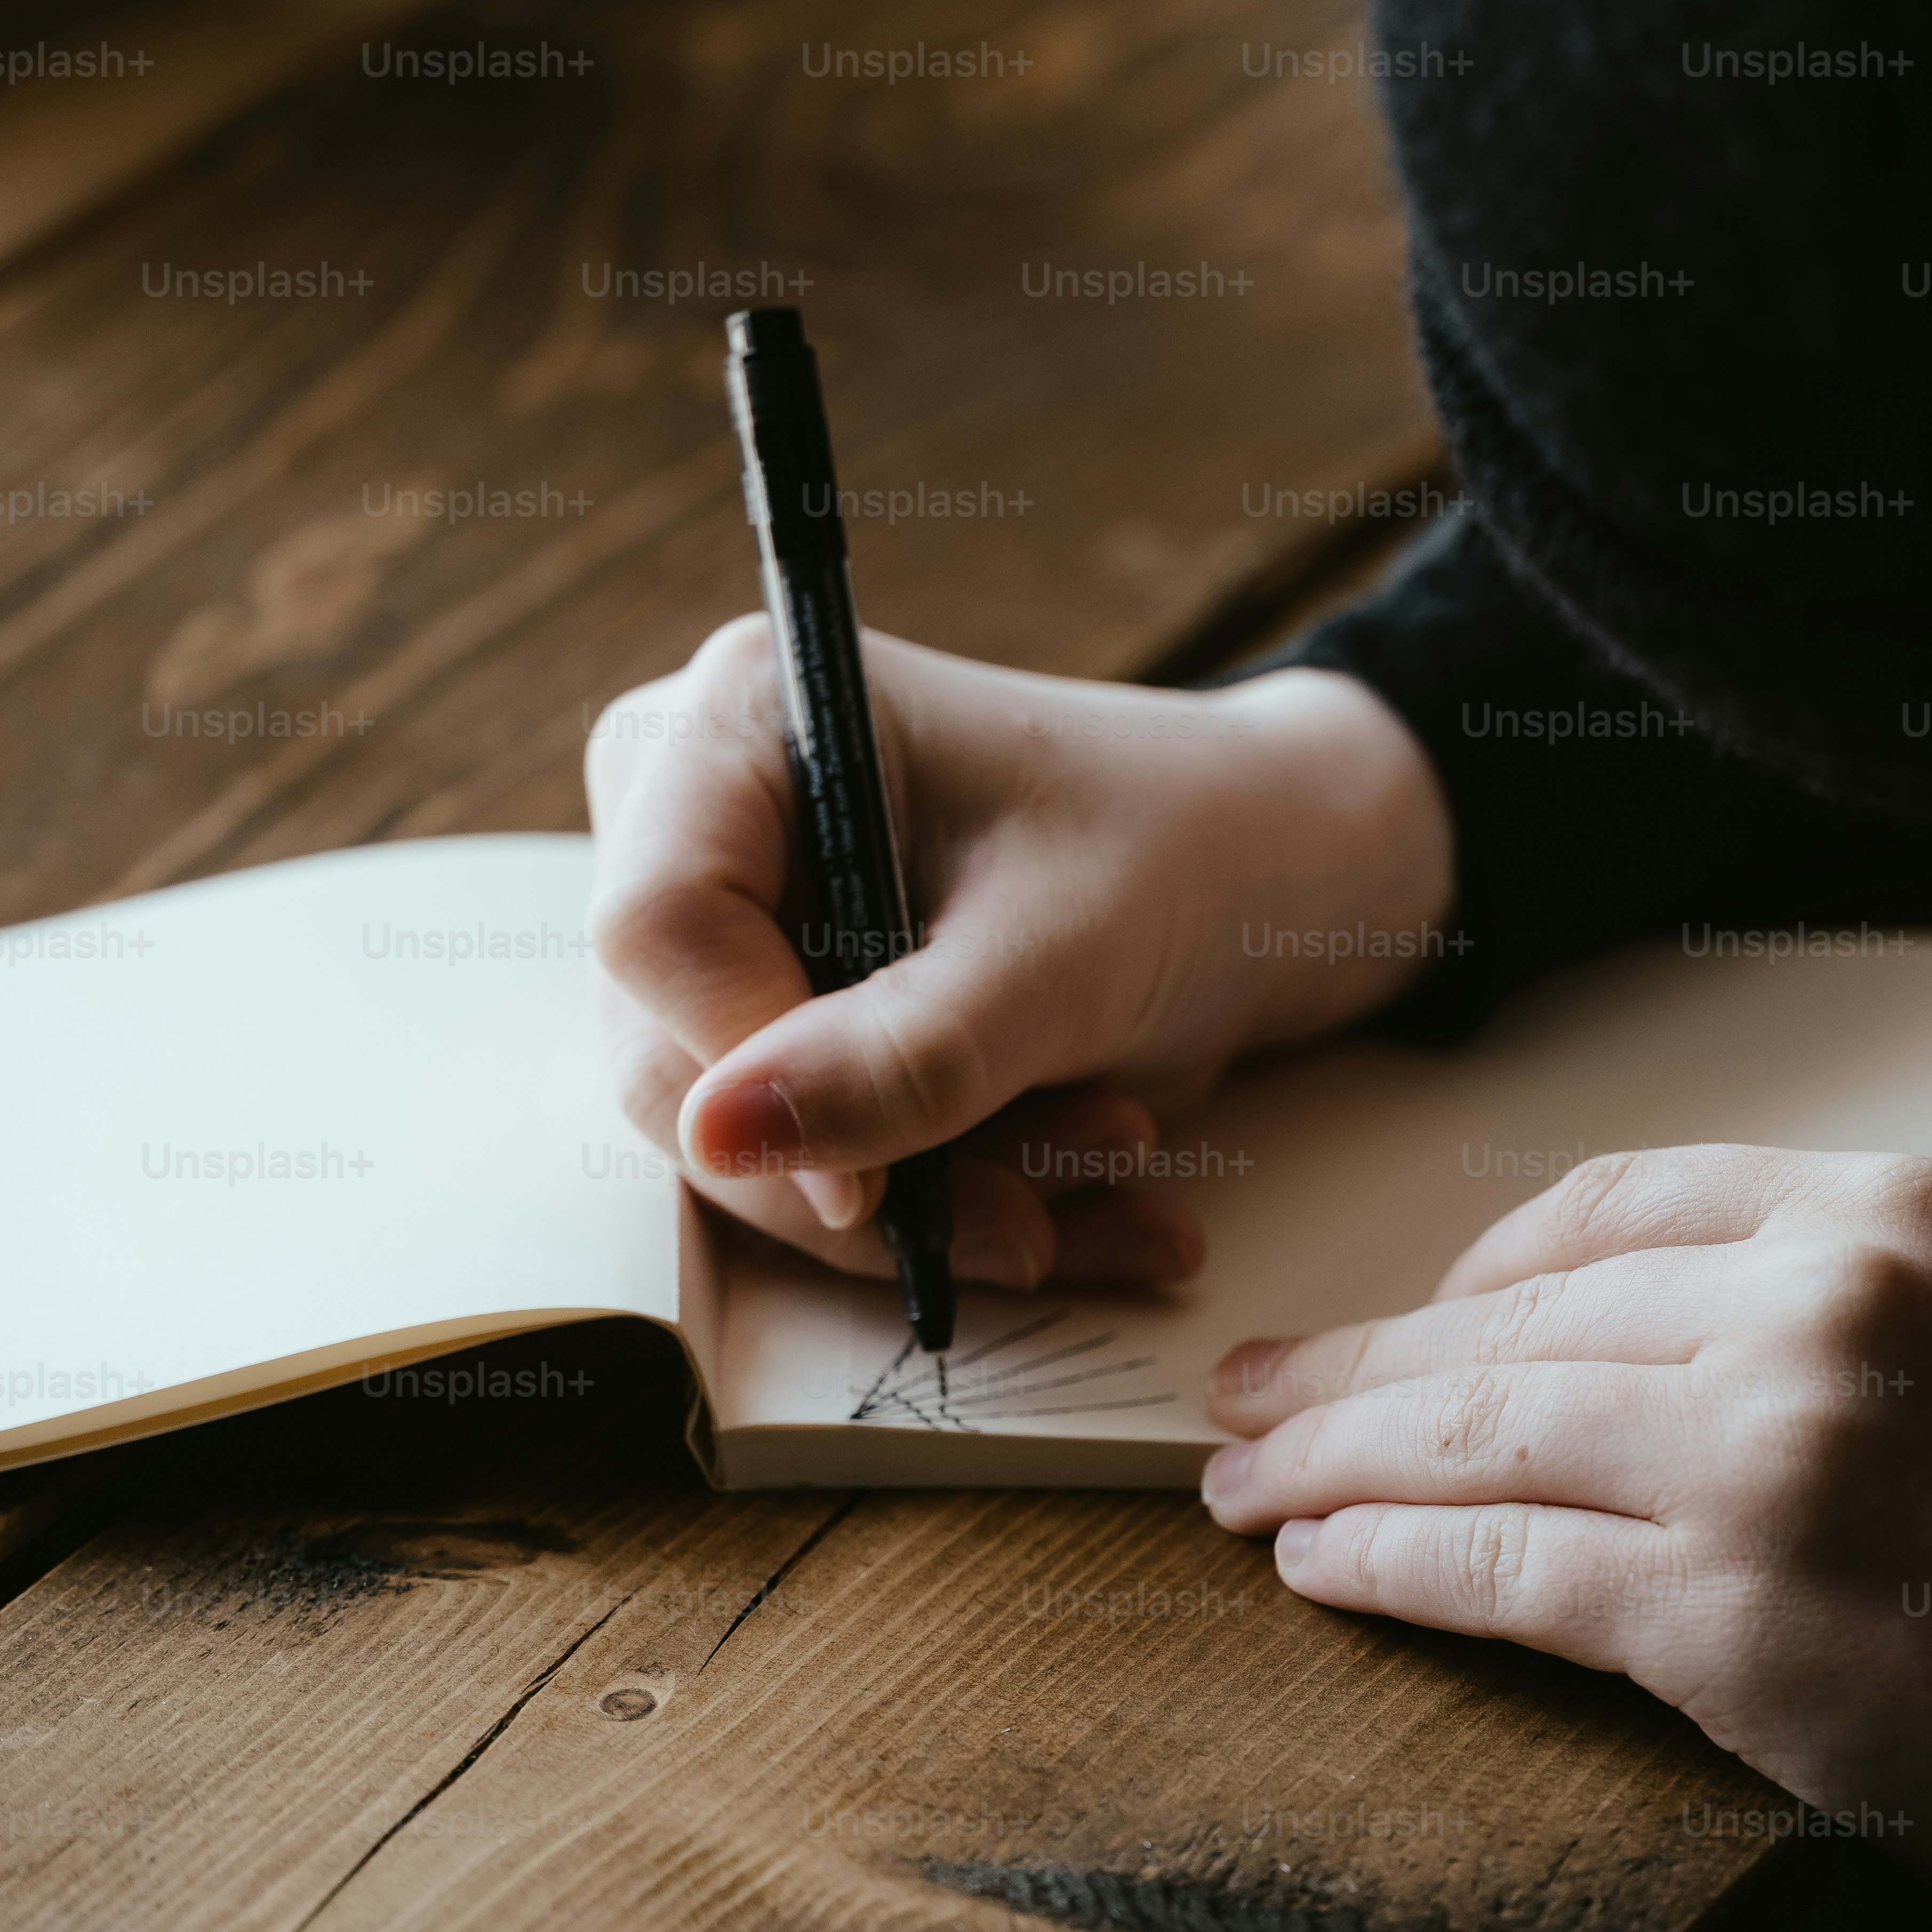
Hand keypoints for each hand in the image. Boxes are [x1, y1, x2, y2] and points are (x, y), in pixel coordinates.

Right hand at [584, 618, 1453, 1288]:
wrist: (1278, 871)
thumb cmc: (1186, 849)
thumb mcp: (1066, 954)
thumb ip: (903, 1052)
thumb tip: (717, 1136)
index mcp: (748, 718)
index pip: (653, 928)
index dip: (745, 1071)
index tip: (874, 1188)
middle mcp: (708, 815)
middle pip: (677, 1059)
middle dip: (870, 1169)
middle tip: (1043, 1213)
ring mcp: (744, 926)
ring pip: (755, 1140)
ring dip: (941, 1198)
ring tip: (1115, 1165)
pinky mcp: (796, 1020)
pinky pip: (825, 1163)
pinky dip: (965, 1204)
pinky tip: (1106, 1201)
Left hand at [1198, 1148, 1931, 1931]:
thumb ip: (1862, 1296)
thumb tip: (1651, 1316)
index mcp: (1905, 1216)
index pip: (1621, 1206)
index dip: (1480, 1266)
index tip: (1407, 1316)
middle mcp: (1827, 1308)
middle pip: (1521, 1320)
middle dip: (1361, 1363)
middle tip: (1250, 1393)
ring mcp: (1770, 1460)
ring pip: (1480, 1434)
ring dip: (1333, 1460)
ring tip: (1247, 1483)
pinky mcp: (1729, 1619)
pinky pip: (1501, 1570)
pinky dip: (1387, 1564)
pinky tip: (1320, 1563)